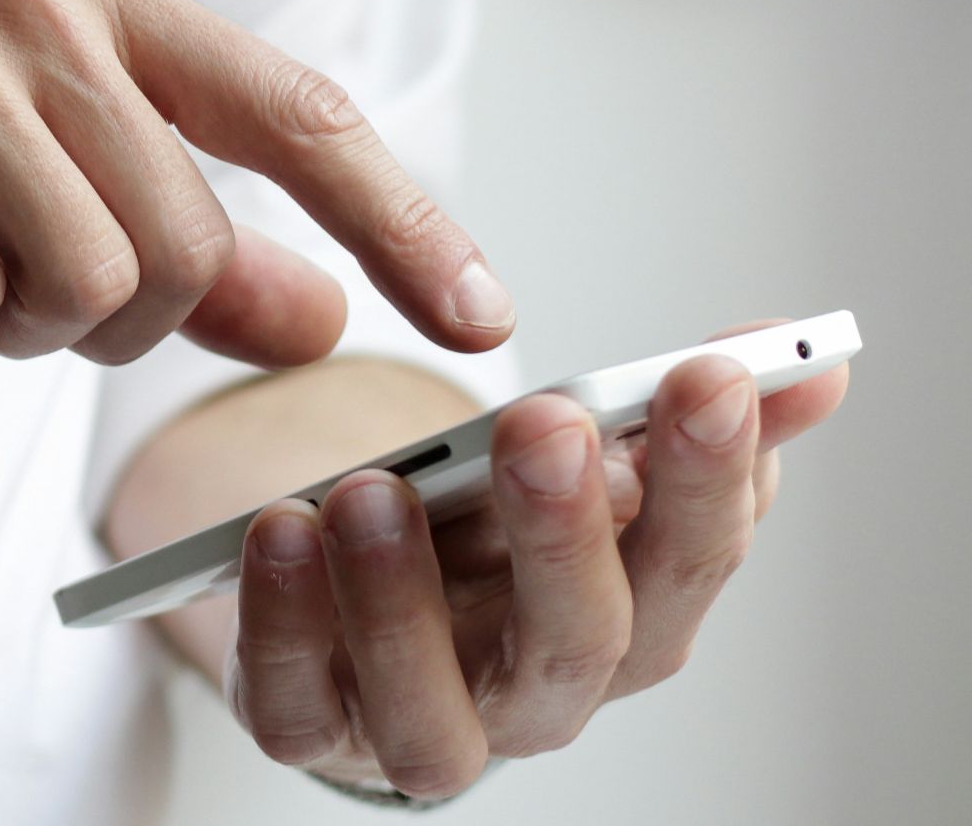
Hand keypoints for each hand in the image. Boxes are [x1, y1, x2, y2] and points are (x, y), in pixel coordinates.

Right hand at [0, 0, 513, 365]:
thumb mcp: (22, 161)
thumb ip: (181, 236)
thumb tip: (318, 313)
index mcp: (102, 3)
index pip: (302, 117)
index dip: (405, 222)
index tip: (483, 316)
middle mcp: (42, 10)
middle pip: (184, 248)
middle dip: (107, 317)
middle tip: (4, 279)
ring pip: (83, 283)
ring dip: (7, 319)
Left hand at [224, 321, 849, 798]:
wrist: (361, 596)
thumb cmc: (487, 534)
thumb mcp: (578, 463)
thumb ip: (675, 416)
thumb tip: (809, 360)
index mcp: (627, 619)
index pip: (692, 563)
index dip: (710, 478)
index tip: (708, 375)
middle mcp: (536, 694)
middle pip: (577, 645)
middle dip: (566, 534)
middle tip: (545, 425)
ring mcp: (421, 723)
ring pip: (430, 711)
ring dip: (401, 600)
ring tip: (372, 490)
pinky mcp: (311, 727)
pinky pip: (293, 708)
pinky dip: (282, 627)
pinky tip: (278, 531)